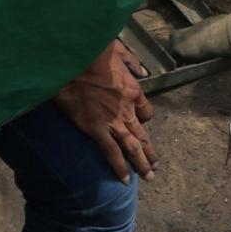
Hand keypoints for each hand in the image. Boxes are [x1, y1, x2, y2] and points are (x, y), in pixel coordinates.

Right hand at [57, 44, 155, 179]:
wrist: (75, 61)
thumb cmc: (94, 52)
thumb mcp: (119, 51)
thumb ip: (132, 61)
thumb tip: (142, 70)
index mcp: (134, 91)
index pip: (146, 112)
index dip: (144, 119)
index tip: (141, 124)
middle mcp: (128, 109)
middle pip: (143, 135)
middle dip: (150, 153)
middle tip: (155, 167)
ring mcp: (113, 121)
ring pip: (132, 147)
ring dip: (142, 164)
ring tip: (148, 177)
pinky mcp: (96, 129)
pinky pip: (111, 152)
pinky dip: (119, 167)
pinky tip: (124, 180)